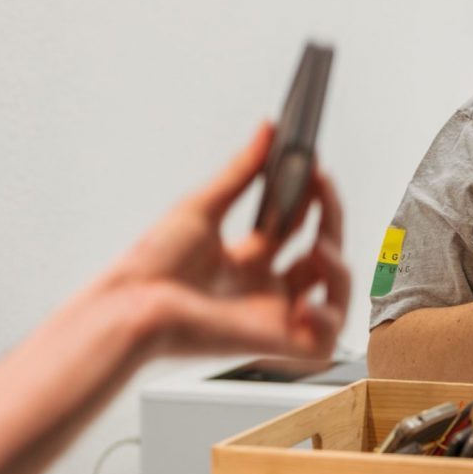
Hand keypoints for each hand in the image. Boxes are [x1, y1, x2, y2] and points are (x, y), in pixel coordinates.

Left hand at [106, 121, 350, 359]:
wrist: (132, 308)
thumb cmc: (152, 267)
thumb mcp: (203, 206)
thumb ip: (242, 169)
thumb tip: (268, 130)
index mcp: (245, 262)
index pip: (293, 227)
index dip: (312, 198)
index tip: (316, 169)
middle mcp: (263, 290)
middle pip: (321, 255)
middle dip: (331, 219)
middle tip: (324, 189)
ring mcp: (271, 317)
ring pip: (334, 295)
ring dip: (340, 268)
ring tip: (321, 248)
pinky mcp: (275, 343)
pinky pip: (324, 340)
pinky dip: (329, 319)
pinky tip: (310, 301)